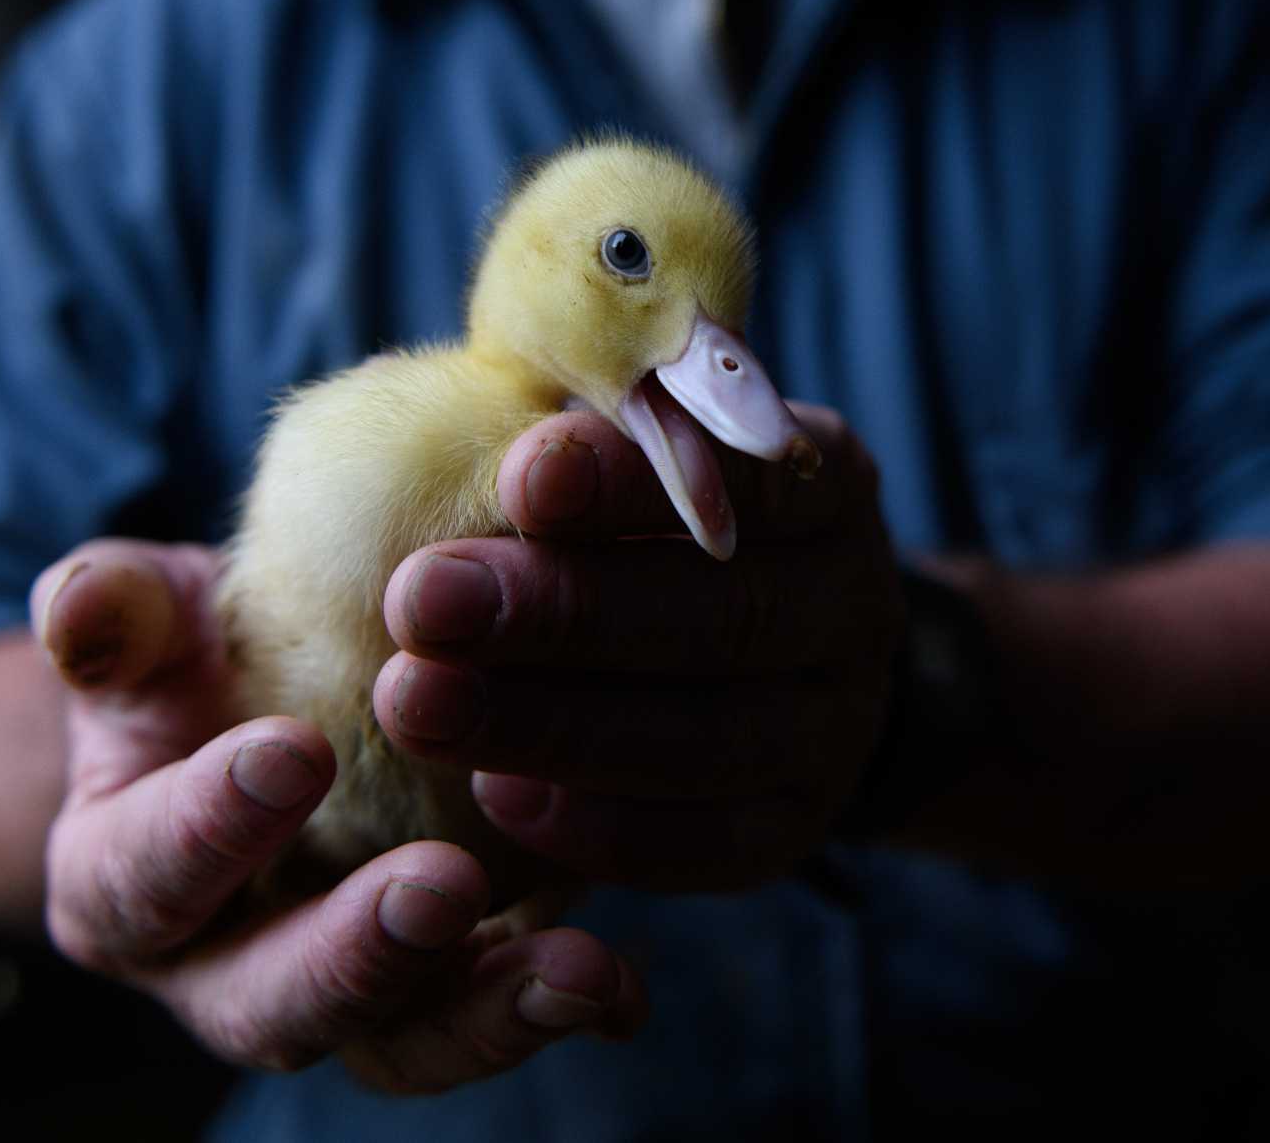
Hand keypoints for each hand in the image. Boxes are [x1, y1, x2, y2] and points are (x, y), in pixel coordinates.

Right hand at [32, 539, 644, 1090]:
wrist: (251, 710)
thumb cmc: (187, 660)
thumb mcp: (143, 621)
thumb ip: (109, 610)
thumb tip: (82, 607)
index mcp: (124, 877)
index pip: (147, 874)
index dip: (209, 828)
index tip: (295, 754)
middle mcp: (220, 965)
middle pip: (274, 1001)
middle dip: (358, 955)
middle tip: (443, 886)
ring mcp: (336, 984)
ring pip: (397, 1040)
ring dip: (486, 1012)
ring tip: (578, 972)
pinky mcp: (433, 979)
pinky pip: (483, 1014)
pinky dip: (550, 1000)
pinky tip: (619, 981)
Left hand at [375, 405, 902, 887]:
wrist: (793, 656)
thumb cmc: (673, 525)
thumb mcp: (662, 454)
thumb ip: (599, 440)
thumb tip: (461, 425)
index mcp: (826, 484)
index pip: (746, 481)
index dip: (632, 486)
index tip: (519, 476)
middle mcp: (853, 606)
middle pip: (718, 616)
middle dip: (559, 611)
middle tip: (421, 600)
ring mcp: (836, 727)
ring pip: (705, 739)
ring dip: (550, 725)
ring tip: (416, 703)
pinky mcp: (797, 826)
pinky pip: (709, 844)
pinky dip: (600, 827)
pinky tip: (495, 799)